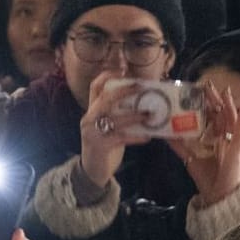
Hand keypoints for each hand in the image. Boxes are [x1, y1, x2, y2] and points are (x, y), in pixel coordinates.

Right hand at [78, 71, 149, 189]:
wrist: (92, 170)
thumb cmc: (105, 145)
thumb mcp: (107, 127)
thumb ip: (117, 115)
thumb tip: (142, 104)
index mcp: (91, 111)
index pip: (94, 87)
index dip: (107, 76)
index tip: (122, 69)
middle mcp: (89, 118)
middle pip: (105, 98)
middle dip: (124, 90)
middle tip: (141, 87)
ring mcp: (92, 131)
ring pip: (115, 118)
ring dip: (134, 116)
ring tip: (150, 115)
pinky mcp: (100, 145)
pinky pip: (120, 138)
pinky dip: (135, 136)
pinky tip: (148, 137)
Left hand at [169, 84, 239, 205]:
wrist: (218, 195)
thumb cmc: (206, 178)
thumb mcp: (188, 158)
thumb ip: (178, 146)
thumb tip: (163, 134)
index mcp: (213, 139)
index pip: (209, 117)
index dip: (205, 104)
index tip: (198, 90)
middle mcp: (223, 138)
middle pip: (219, 114)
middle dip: (214, 99)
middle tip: (208, 84)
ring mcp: (231, 144)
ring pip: (230, 120)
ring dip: (228, 105)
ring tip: (225, 91)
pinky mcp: (236, 151)